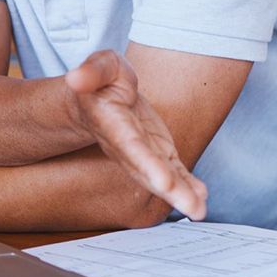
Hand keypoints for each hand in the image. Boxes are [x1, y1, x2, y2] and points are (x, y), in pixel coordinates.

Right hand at [66, 50, 207, 220]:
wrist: (100, 96)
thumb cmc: (102, 79)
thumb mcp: (100, 65)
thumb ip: (92, 71)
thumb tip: (76, 78)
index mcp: (113, 123)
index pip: (130, 146)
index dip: (146, 164)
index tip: (163, 181)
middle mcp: (128, 145)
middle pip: (148, 171)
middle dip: (169, 190)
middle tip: (192, 207)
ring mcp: (144, 152)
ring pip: (162, 176)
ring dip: (181, 195)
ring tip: (199, 211)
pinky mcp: (158, 152)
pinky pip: (173, 171)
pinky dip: (187, 184)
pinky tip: (201, 196)